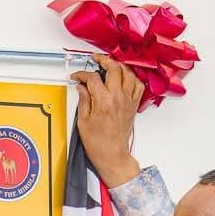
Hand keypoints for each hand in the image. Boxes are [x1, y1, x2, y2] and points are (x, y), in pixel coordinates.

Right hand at [72, 54, 144, 188]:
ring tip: (110, 65)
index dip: (82, 74)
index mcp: (103, 102)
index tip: (77, 76)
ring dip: (119, 66)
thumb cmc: (98, 143)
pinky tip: (124, 78)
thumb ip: (83, 100)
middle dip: (103, 60)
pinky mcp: (133, 105)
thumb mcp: (83, 121)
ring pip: (128, 73)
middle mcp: (118, 98)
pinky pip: (137, 85)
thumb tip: (81, 88)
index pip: (92, 78)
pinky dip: (132, 78)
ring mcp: (128, 101)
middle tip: (95, 60)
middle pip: (114, 68)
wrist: (112, 155)